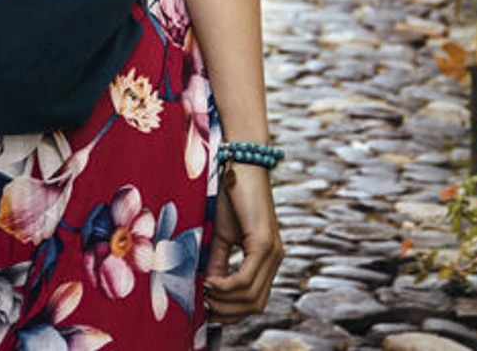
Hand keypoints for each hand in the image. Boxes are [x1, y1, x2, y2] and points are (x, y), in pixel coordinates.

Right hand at [202, 164, 281, 321]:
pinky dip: (226, 287)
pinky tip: (209, 282)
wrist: (240, 164)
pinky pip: (246, 279)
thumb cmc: (230, 196)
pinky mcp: (264, 243)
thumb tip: (207, 290)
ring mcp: (272, 252)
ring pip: (252, 296)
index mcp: (267, 258)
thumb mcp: (221, 236)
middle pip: (255, 304)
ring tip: (203, 293)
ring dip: (224, 301)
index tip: (206, 310)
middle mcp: (275, 258)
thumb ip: (218, 263)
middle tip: (202, 306)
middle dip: (227, 312)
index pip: (255, 300)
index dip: (231, 312)